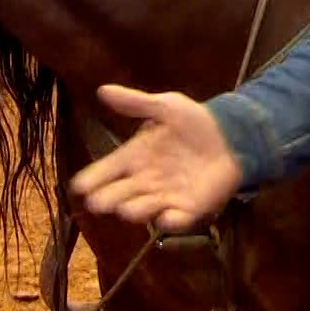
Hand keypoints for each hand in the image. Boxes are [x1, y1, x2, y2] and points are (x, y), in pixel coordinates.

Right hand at [68, 84, 243, 231]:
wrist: (230, 136)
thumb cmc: (194, 122)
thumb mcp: (165, 106)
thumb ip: (135, 102)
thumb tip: (101, 90)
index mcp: (135, 156)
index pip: (108, 169)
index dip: (93, 177)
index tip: (78, 186)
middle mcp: (145, 180)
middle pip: (120, 193)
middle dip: (109, 198)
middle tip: (97, 202)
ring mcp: (166, 196)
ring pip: (144, 208)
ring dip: (135, 209)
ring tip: (125, 210)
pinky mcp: (189, 208)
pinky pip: (176, 218)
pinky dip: (171, 220)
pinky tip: (166, 217)